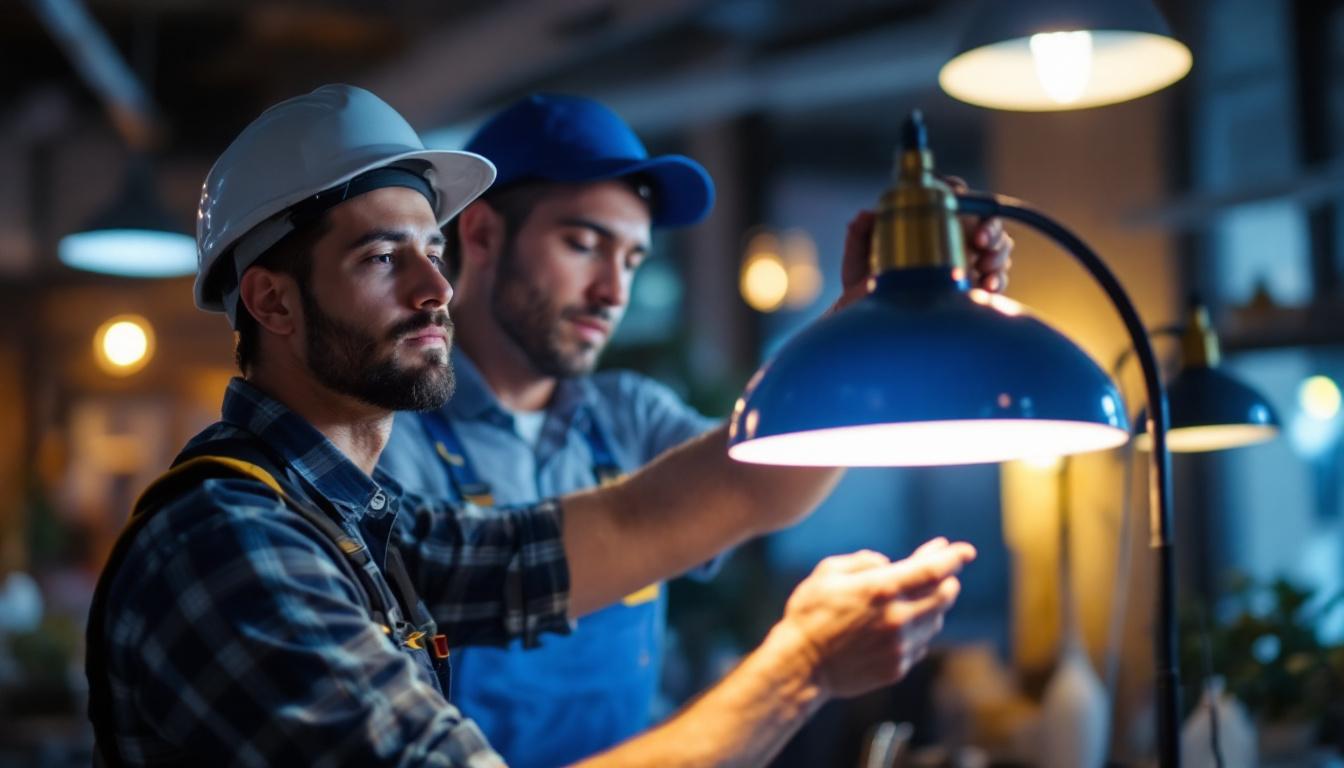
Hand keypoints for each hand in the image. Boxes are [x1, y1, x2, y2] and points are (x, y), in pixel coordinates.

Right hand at [771, 538, 975, 700]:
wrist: (801, 665)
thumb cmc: (809, 614)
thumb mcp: (827, 572)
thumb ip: (863, 562)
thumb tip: (887, 564)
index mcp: (882, 589)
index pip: (933, 569)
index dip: (954, 557)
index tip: (966, 550)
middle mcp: (898, 618)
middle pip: (944, 595)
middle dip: (948, 580)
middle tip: (943, 574)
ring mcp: (900, 646)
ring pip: (935, 620)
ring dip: (932, 606)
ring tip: (912, 601)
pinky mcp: (897, 667)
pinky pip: (921, 645)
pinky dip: (917, 631)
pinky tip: (899, 628)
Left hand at [831, 187, 1013, 311]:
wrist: (870, 320)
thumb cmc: (863, 284)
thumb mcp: (858, 258)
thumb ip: (859, 234)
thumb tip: (866, 215)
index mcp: (928, 219)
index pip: (954, 194)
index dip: (960, 193)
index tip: (959, 200)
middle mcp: (951, 237)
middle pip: (986, 220)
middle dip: (991, 227)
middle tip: (981, 242)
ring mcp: (965, 261)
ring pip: (998, 247)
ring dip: (998, 254)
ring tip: (984, 268)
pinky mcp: (973, 286)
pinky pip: (997, 279)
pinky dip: (998, 281)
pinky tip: (987, 286)